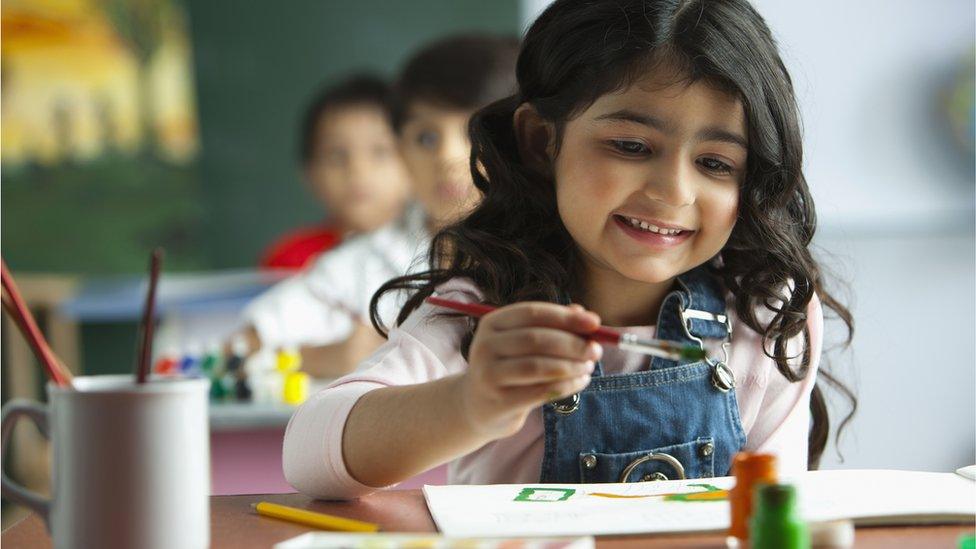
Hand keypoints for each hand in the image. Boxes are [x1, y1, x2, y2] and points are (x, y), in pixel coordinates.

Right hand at [458, 302, 602, 439]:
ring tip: (588, 367)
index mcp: (492, 323)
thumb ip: (553, 326)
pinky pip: (541, 391)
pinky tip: (580, 382)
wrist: (479, 406)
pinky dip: (567, 385)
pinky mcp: (499, 402)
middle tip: (596, 350)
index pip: (532, 313)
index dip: (566, 317)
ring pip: (539, 367)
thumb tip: (587, 316)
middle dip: (572, 344)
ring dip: (571, 366)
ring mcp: (489, 375)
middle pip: (536, 339)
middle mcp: (485, 346)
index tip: (595, 323)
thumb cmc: (510, 366)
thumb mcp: (524, 342)